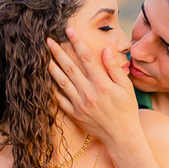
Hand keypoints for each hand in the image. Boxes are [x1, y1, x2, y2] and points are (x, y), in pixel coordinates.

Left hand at [47, 30, 139, 145]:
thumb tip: (106, 50)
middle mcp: (89, 93)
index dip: (77, 42)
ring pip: (61, 82)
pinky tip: (45, 80)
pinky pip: (59, 99)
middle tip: (47, 40)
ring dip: (51, 68)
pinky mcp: (74, 114)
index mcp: (102, 84)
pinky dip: (51, 89)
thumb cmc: (126, 110)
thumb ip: (113, 68)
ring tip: (42, 57)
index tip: (68, 30)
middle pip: (69, 67)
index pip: (87, 58)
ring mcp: (80, 104)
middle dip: (57, 52)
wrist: (121, 136)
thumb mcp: (126, 87)